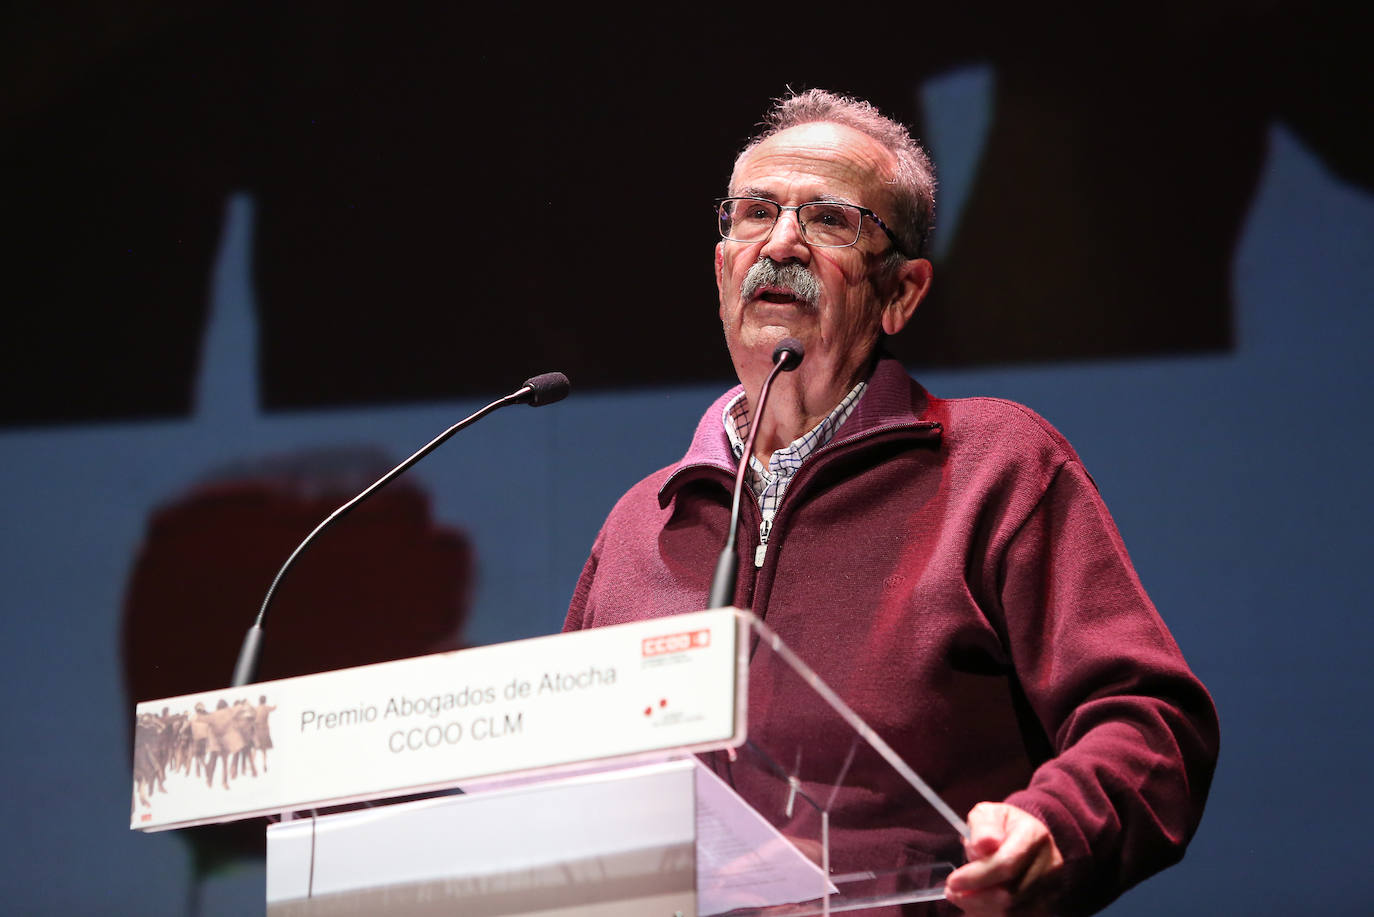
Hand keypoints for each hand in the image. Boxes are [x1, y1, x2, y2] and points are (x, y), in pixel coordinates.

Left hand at [944, 802, 1063, 914]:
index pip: (1006, 864)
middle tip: (952, 892)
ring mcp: (1052, 887)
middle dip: (975, 897)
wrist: (1025, 836)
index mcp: (1034, 835)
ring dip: (981, 909)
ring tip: (962, 898)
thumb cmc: (1001, 826)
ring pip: (1013, 911)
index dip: (977, 876)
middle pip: (1010, 894)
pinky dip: (992, 914)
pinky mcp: (1048, 904)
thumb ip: (982, 826)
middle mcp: (1050, 863)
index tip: (953, 881)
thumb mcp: (987, 814)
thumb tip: (983, 845)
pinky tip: (977, 906)